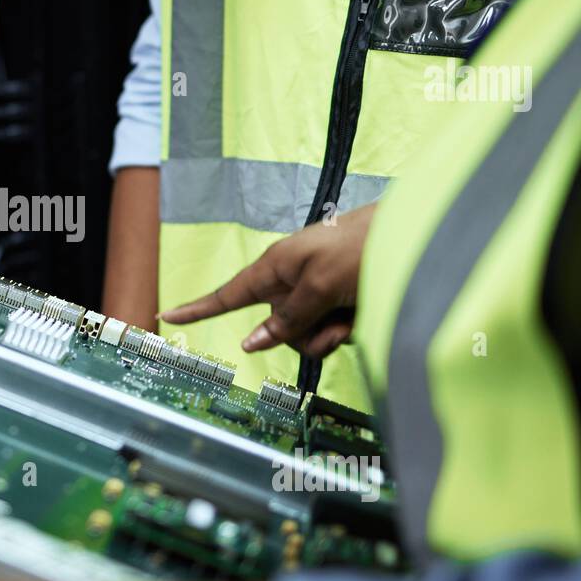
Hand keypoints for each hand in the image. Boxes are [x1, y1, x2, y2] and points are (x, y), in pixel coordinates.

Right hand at [159, 203, 376, 358]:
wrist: (413, 237)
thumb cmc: (363, 248)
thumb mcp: (320, 285)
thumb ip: (286, 318)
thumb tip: (251, 342)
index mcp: (276, 268)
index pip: (227, 295)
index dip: (197, 309)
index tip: (166, 315)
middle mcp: (292, 282)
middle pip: (278, 330)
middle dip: (307, 334)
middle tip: (335, 317)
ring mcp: (317, 293)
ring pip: (308, 337)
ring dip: (332, 333)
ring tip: (355, 309)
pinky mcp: (339, 303)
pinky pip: (332, 333)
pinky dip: (349, 328)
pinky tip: (365, 310)